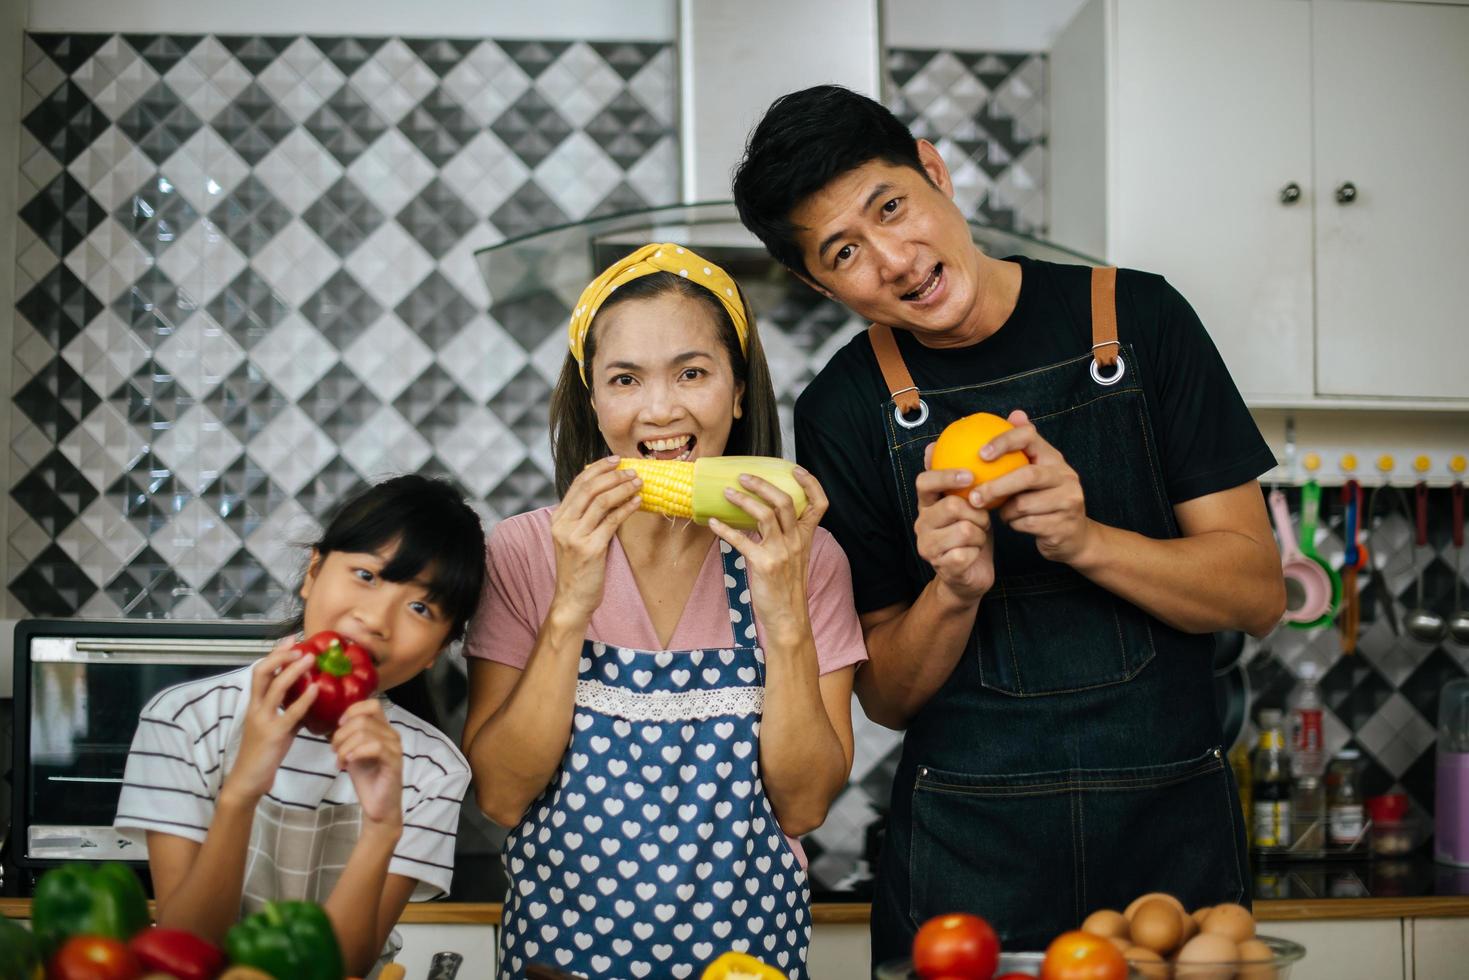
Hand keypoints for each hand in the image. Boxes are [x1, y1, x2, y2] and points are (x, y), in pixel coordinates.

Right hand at [222, 640, 318, 804]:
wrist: (248, 780)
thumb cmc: (263, 753)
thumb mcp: (276, 726)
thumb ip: (289, 711)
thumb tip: (310, 697)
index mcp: (254, 705)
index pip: (259, 672)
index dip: (274, 655)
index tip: (290, 640)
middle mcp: (255, 709)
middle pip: (261, 674)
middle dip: (280, 657)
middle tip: (299, 646)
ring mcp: (264, 721)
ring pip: (275, 688)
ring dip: (293, 671)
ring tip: (311, 659)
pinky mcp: (275, 735)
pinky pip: (291, 713)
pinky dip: (304, 699)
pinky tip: (317, 689)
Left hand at [332, 699, 402, 828]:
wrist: (377, 805)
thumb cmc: (366, 778)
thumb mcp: (352, 751)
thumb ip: (348, 735)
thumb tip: (332, 721)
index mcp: (383, 729)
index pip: (372, 704)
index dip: (352, 711)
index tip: (338, 726)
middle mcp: (392, 735)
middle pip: (363, 719)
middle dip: (341, 734)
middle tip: (333, 750)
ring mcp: (395, 748)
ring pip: (366, 732)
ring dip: (345, 746)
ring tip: (340, 761)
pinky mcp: (394, 762)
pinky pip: (375, 747)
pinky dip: (356, 752)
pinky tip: (348, 763)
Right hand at [549, 457, 642, 617]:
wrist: (572, 599)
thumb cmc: (579, 568)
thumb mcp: (576, 537)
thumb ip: (586, 516)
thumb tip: (610, 491)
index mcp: (558, 518)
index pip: (578, 484)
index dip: (598, 468)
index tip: (616, 460)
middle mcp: (563, 524)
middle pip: (589, 488)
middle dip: (613, 475)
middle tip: (632, 470)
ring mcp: (575, 536)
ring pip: (601, 501)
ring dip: (623, 488)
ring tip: (639, 482)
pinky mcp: (590, 549)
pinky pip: (611, 521)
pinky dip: (626, 508)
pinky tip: (638, 501)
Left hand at [708, 466, 826, 643]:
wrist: (788, 617)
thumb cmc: (787, 587)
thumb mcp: (795, 558)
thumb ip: (785, 536)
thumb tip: (761, 515)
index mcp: (805, 538)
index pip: (819, 504)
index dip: (810, 483)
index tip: (795, 469)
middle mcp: (796, 541)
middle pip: (785, 501)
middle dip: (763, 485)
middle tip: (743, 476)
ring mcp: (781, 552)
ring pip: (765, 515)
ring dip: (743, 500)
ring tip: (727, 492)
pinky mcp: (763, 564)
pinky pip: (741, 540)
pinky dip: (724, 529)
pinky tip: (713, 522)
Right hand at [915, 442, 995, 602]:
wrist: (969, 576)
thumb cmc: (970, 532)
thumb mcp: (965, 502)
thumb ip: (953, 477)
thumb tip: (933, 443)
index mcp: (926, 505)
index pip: (925, 482)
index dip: (946, 476)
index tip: (969, 476)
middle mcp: (922, 523)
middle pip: (952, 505)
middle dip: (976, 512)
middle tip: (982, 519)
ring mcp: (929, 547)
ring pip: (965, 529)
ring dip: (980, 533)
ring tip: (978, 537)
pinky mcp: (942, 567)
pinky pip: (968, 552)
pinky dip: (978, 552)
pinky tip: (974, 555)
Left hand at [975, 409, 1094, 563]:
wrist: (1074, 536)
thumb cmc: (1043, 500)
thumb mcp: (1034, 473)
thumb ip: (1021, 450)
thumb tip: (1015, 413)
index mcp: (1054, 458)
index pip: (1029, 437)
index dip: (1004, 441)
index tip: (980, 454)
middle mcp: (1065, 475)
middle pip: (1027, 475)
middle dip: (997, 486)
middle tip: (973, 496)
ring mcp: (1068, 500)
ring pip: (1024, 504)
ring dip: (1005, 511)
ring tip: (1002, 512)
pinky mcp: (1065, 524)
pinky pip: (1027, 524)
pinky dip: (1014, 524)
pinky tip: (1014, 523)